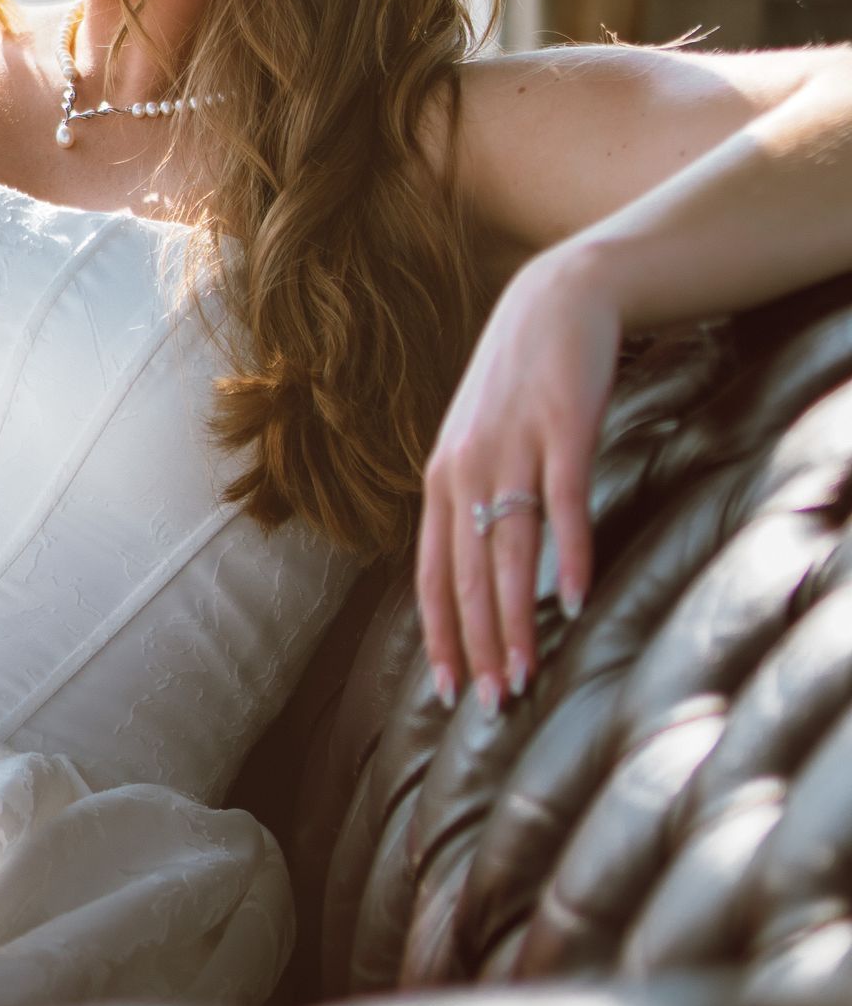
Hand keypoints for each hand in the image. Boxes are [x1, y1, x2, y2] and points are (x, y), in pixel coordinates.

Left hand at [415, 246, 621, 710]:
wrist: (556, 302)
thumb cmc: (518, 386)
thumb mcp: (479, 444)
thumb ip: (473, 502)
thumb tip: (477, 575)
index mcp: (441, 477)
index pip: (432, 572)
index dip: (439, 632)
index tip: (447, 690)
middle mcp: (465, 467)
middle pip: (467, 573)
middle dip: (477, 644)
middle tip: (491, 704)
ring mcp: (512, 448)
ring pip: (508, 551)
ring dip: (514, 620)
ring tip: (522, 674)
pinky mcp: (561, 429)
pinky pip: (562, 504)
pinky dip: (568, 555)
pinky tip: (573, 601)